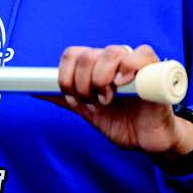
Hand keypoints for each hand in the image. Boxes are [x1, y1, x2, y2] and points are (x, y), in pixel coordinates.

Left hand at [56, 44, 192, 158]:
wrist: (149, 141)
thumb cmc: (122, 123)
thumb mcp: (89, 113)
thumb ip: (66, 99)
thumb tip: (35, 91)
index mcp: (97, 68)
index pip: (73, 54)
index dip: (66, 76)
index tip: (73, 98)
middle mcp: (114, 62)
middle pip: (87, 55)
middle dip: (83, 83)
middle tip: (93, 102)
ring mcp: (134, 64)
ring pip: (111, 52)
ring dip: (103, 78)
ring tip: (109, 98)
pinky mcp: (156, 70)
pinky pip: (143, 53)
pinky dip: (130, 66)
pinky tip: (125, 83)